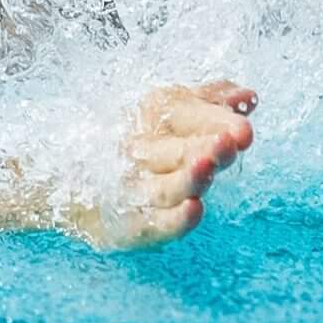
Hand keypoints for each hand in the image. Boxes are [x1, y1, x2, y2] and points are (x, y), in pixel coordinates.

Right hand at [70, 80, 255, 249]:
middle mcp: (137, 151)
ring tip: (209, 170)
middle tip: (229, 145)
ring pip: (162, 188)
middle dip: (203, 148)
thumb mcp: (172, 111)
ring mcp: (132, 189)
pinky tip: (195, 210)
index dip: (214, 120)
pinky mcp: (129, 226)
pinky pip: (152, 224)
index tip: (245, 130)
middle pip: (174, 150)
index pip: (181, 112)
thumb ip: (210, 103)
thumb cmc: (142, 140)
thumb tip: (247, 97)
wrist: (74, 181)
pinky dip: (173, 219)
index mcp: (150, 115)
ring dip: (187, 179)